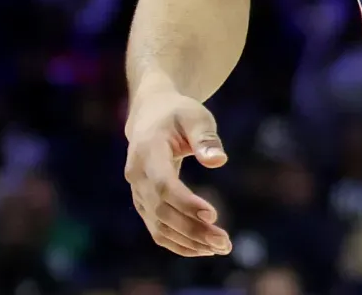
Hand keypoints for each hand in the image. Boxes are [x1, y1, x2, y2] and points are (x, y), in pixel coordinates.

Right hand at [124, 83, 232, 255]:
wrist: (150, 115)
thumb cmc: (178, 114)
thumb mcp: (195, 116)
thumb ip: (206, 137)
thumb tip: (218, 161)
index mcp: (147, 152)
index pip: (164, 186)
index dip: (186, 203)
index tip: (213, 215)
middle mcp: (136, 176)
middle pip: (162, 212)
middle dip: (193, 230)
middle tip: (225, 242)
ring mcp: (137, 193)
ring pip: (159, 227)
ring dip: (189, 242)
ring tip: (221, 247)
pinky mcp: (143, 203)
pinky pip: (158, 229)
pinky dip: (179, 242)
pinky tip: (204, 248)